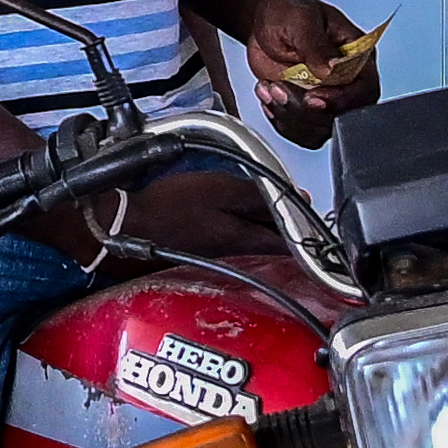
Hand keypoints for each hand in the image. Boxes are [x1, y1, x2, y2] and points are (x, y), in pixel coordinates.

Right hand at [124, 157, 340, 309]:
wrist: (126, 226)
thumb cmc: (169, 207)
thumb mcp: (219, 189)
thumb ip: (258, 195)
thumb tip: (294, 198)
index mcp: (246, 240)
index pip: (291, 243)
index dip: (310, 232)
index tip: (321, 220)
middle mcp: (237, 255)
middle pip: (276, 246)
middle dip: (292, 230)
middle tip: (301, 212)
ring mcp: (220, 257)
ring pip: (257, 245)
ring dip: (270, 230)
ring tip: (276, 213)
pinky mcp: (203, 254)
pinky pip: (236, 244)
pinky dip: (247, 231)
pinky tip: (241, 221)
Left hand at [234, 0, 379, 142]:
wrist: (265, 23)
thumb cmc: (288, 12)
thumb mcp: (301, 19)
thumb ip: (316, 44)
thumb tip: (330, 68)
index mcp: (357, 56)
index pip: (365, 89)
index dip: (341, 100)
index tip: (313, 97)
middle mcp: (346, 81)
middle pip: (343, 116)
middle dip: (306, 110)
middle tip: (280, 88)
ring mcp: (327, 97)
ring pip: (320, 130)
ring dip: (290, 116)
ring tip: (271, 88)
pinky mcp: (307, 109)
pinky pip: (302, 132)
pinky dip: (281, 120)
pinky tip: (269, 96)